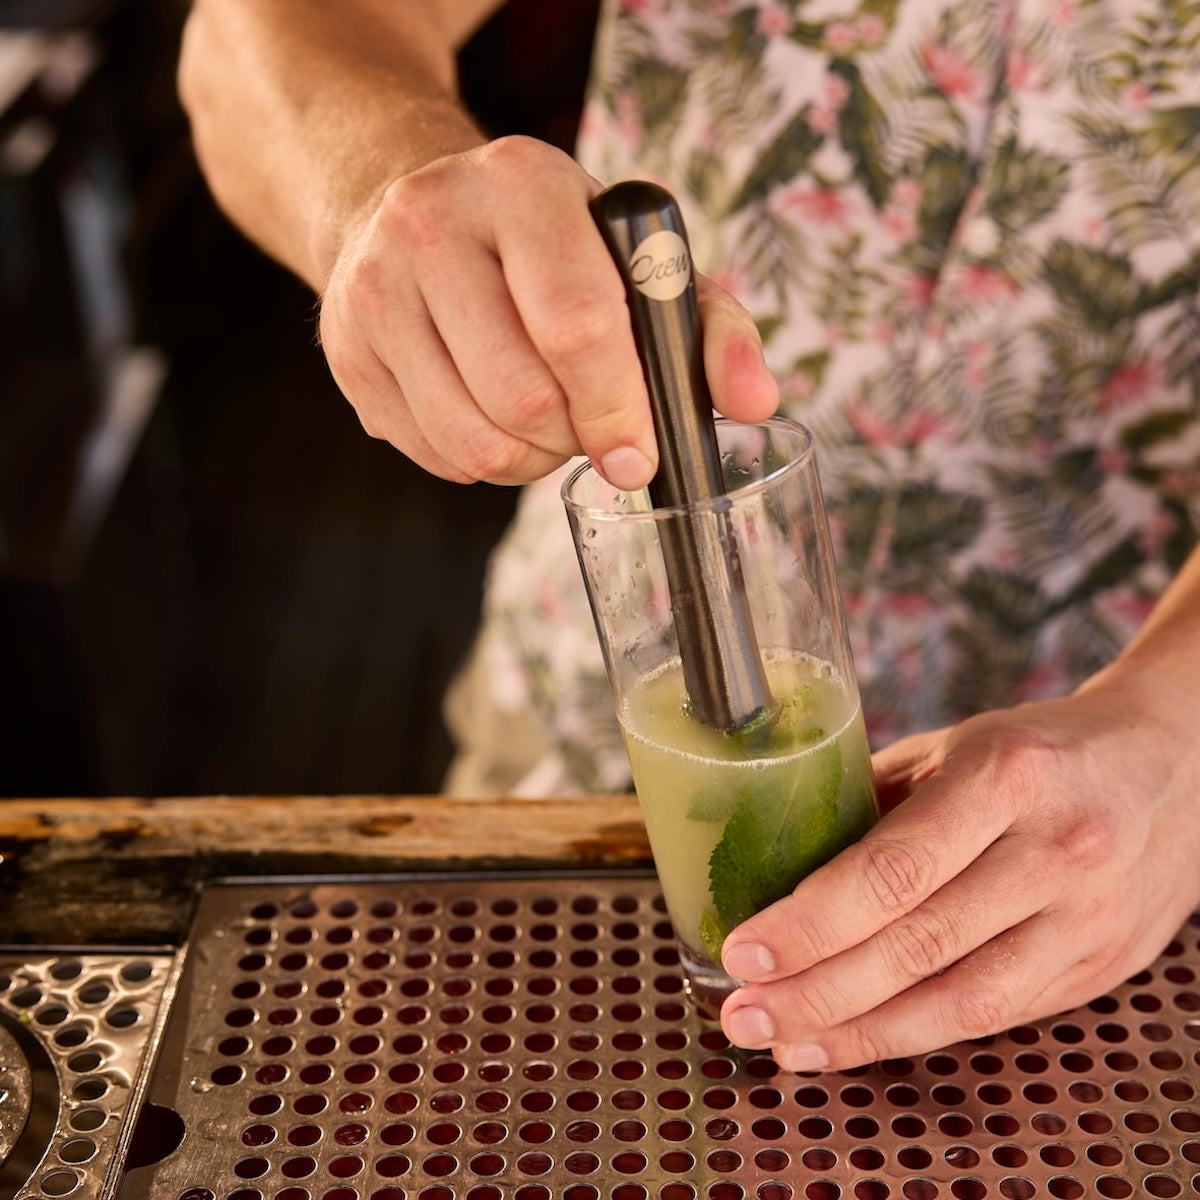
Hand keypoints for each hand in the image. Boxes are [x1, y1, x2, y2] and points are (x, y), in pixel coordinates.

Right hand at [317, 135, 777, 487]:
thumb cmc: (549, 246)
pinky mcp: (346, 351)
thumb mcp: (635, 258)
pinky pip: (436, 455)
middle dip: (577, 440)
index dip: (619, 407)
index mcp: (522, 185)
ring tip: (547, 427)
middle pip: (524, 397)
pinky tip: (494, 419)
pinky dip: (483, 463)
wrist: (415, 208)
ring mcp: (375, 290)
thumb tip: (754, 402)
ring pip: (476, 441)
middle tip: (592, 431)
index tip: (638, 452)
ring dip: (531, 461)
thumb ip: (708, 325)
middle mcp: (432, 225)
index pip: (577, 322)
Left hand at [717, 673, 1199, 1070]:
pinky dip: (916, 1034)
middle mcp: (1053, 850)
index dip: (812, 922)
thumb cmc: (1042, 750)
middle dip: (817, 991)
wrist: (1175, 765)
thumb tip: (779, 864)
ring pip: (958, 1001)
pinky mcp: (1098, 968)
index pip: (893, 869)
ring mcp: (1085, 919)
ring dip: (859, 1033)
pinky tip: (857, 1039)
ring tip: (784, 1043)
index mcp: (1004, 775)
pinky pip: (994, 1015)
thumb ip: (874, 803)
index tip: (747, 949)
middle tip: (745, 1013)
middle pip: (918, 945)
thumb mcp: (954, 745)